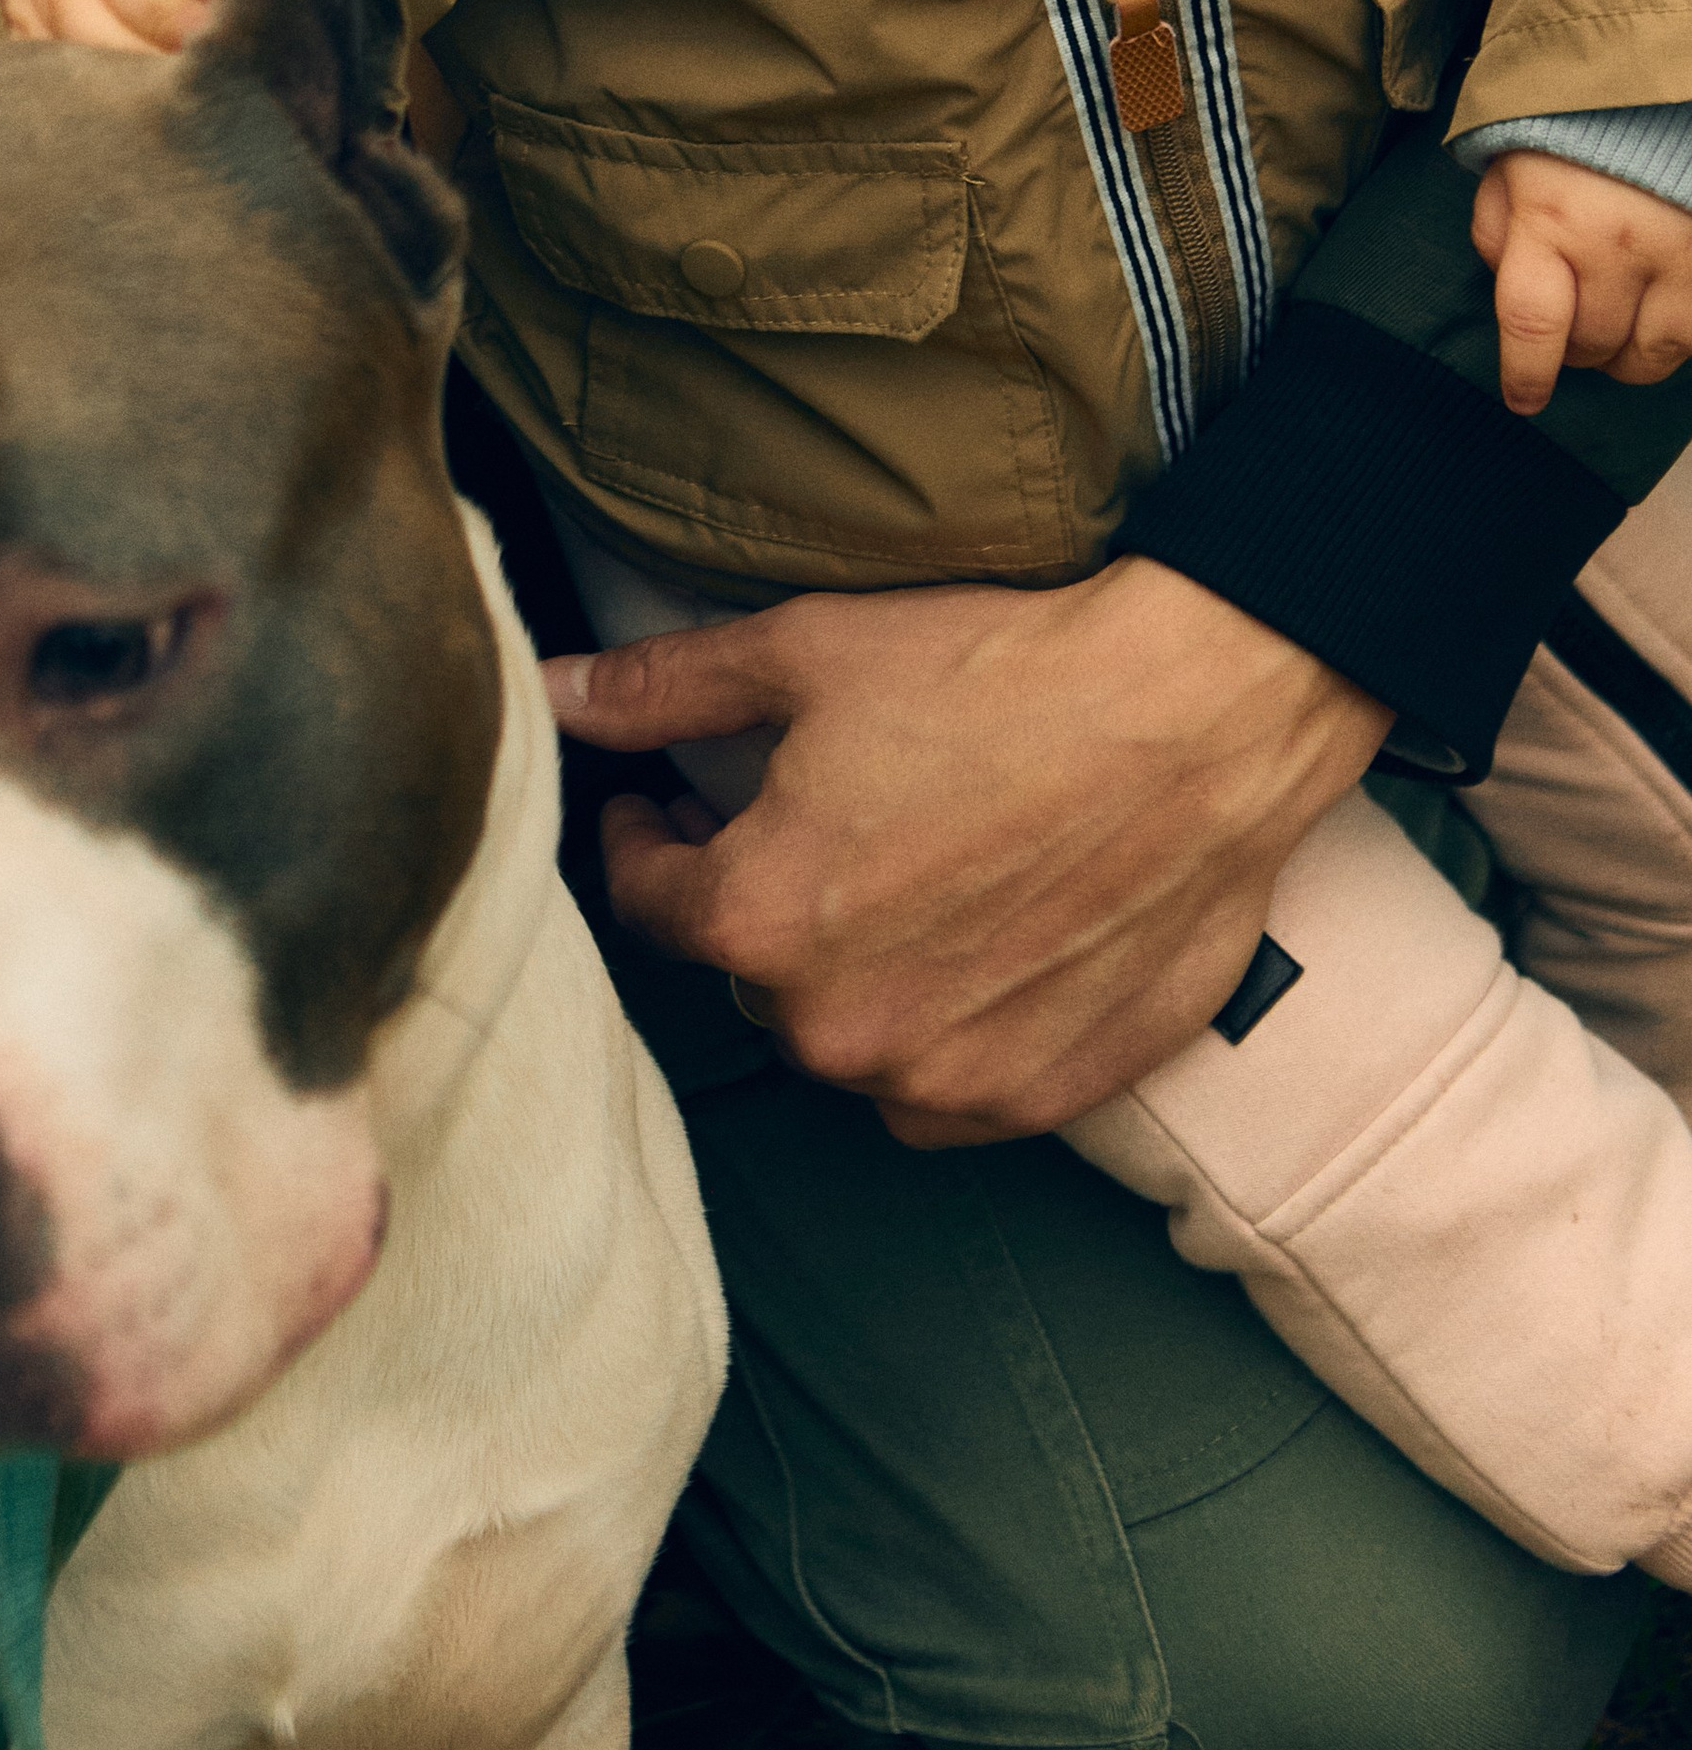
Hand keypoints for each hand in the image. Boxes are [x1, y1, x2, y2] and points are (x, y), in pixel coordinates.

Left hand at [543, 556, 1389, 1142]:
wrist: (1195, 715)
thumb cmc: (1002, 673)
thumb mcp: (806, 652)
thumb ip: (661, 689)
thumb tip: (555, 693)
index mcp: (756, 918)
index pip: (648, 899)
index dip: (646, 838)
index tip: (666, 805)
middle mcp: (836, 1024)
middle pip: (752, 972)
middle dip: (761, 902)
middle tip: (816, 823)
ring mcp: (942, 1075)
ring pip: (849, 1035)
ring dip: (854, 973)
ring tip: (909, 875)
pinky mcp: (1040, 1098)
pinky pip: (946, 1087)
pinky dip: (945, 1029)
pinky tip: (980, 942)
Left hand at [1472, 148, 1691, 416]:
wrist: (1652, 78)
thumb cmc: (1574, 123)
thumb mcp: (1512, 165)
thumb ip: (1498, 230)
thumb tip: (1505, 286)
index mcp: (1550, 219)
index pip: (1531, 326)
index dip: (1525, 375)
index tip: (1523, 400)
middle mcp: (1616, 245)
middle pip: (1592, 345)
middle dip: (1575, 349)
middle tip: (1575, 327)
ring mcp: (1680, 255)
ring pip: (1654, 353)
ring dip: (1630, 352)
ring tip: (1621, 322)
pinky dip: (1680, 335)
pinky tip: (1665, 309)